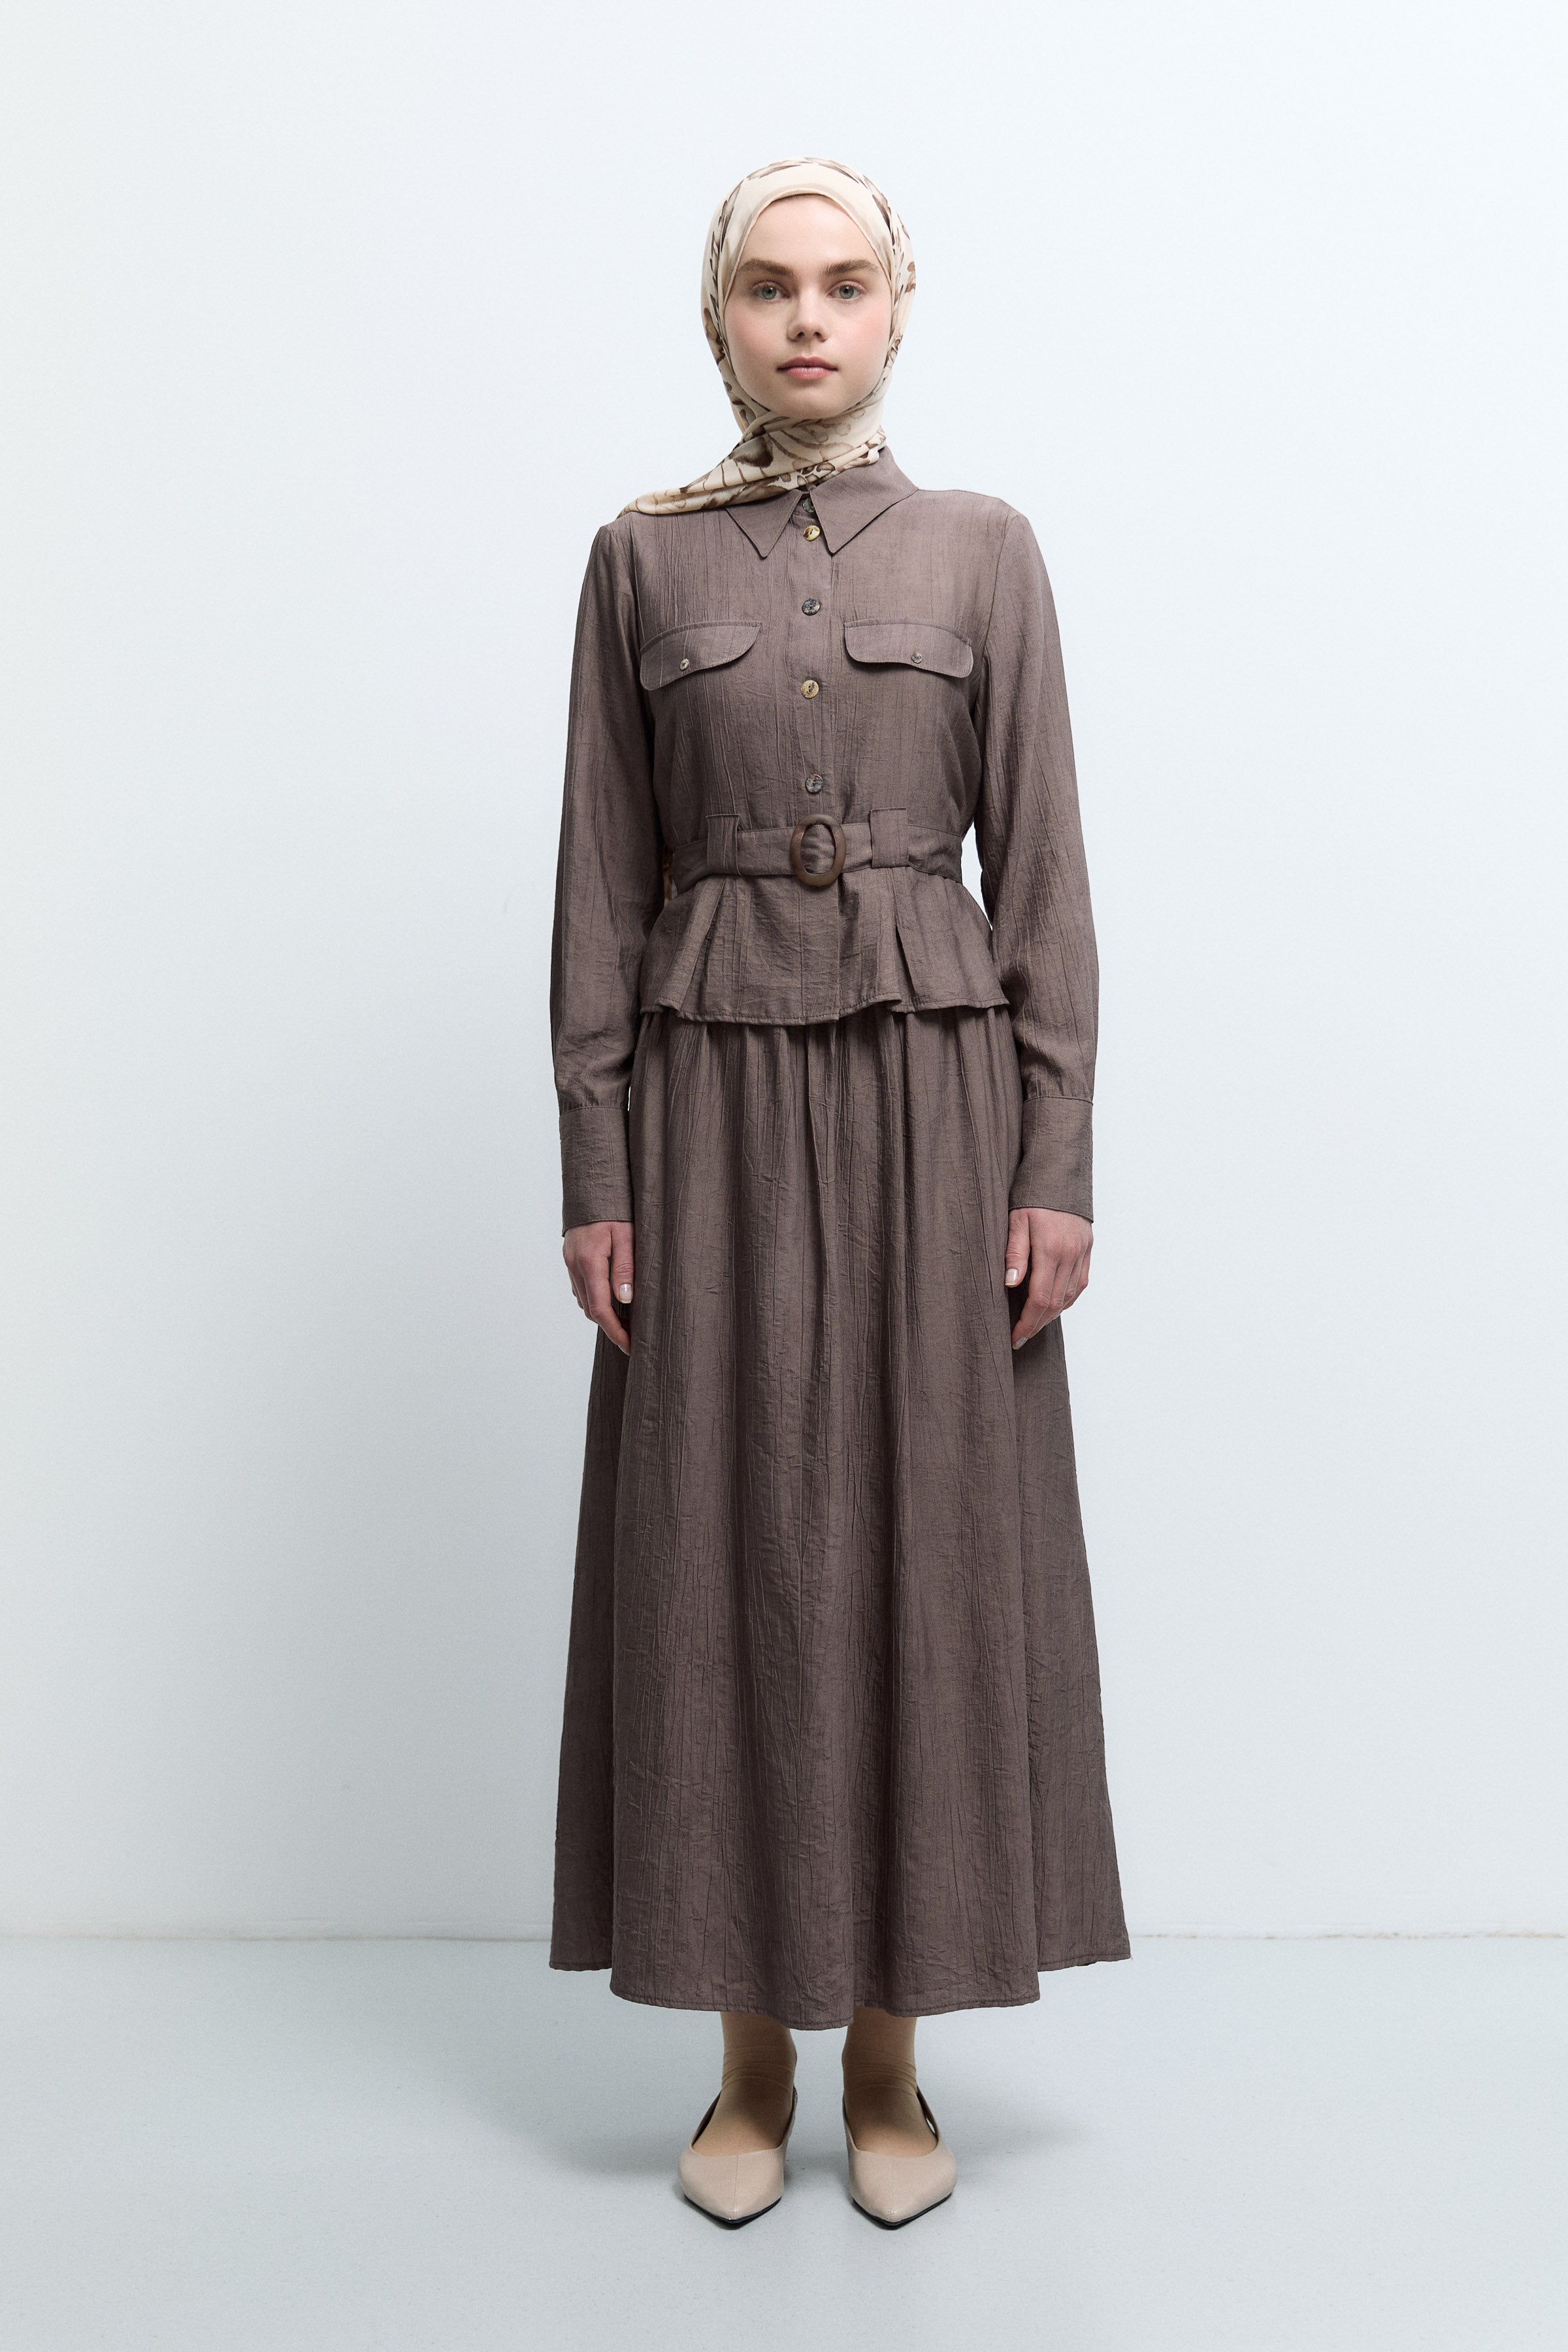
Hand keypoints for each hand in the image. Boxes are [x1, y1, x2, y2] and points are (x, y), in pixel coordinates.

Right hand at [563, 1220, 634, 1354]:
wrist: (592, 1186)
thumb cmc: (614, 1209)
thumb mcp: (626, 1236)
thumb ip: (625, 1268)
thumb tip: (625, 1300)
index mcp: (589, 1262)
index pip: (600, 1309)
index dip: (615, 1331)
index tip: (629, 1345)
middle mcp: (575, 1266)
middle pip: (590, 1309)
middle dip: (610, 1327)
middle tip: (631, 1337)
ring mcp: (570, 1263)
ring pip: (584, 1300)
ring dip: (602, 1314)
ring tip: (625, 1322)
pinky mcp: (571, 1259)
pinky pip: (581, 1288)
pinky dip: (594, 1299)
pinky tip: (611, 1299)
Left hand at [1005, 1208, 1091, 1347]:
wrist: (1059, 1174)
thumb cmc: (1031, 1196)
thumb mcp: (1015, 1221)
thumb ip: (1014, 1253)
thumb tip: (1011, 1284)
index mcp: (1051, 1249)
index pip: (1040, 1298)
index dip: (1027, 1322)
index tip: (1015, 1336)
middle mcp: (1070, 1254)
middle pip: (1056, 1303)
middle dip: (1037, 1324)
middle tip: (1021, 1336)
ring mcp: (1082, 1253)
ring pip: (1070, 1296)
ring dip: (1052, 1314)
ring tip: (1034, 1323)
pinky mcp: (1087, 1249)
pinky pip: (1080, 1283)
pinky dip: (1067, 1299)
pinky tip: (1054, 1304)